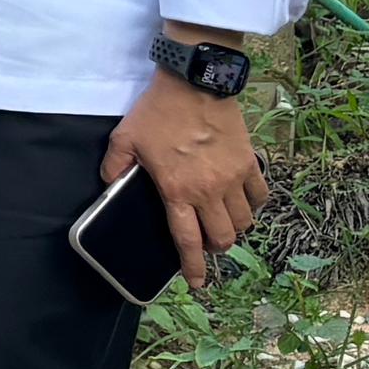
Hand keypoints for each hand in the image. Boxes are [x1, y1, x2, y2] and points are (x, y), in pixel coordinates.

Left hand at [108, 64, 272, 286]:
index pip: (188, 240)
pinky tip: (243, 200)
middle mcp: (209, 191)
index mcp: (177, 191)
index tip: (197, 283)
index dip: (193, 267)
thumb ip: (114, 166)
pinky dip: (254, 204)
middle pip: (223, 237)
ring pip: (244, 221)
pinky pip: (260, 195)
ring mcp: (234, 178)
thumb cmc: (156, 113)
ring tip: (222, 221)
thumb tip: (107, 183)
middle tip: (207, 242)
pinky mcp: (249, 163)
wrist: (194, 84)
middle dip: (215, 247)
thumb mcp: (123, 139)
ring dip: (234, 227)